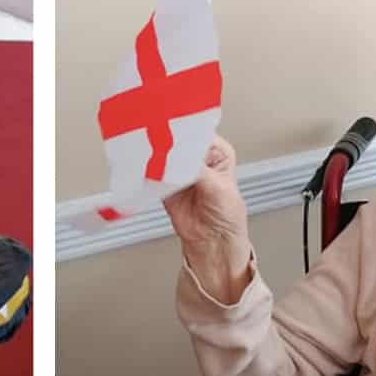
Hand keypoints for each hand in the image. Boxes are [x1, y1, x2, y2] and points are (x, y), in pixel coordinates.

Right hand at [164, 136, 254, 298]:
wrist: (213, 242)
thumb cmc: (228, 214)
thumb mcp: (219, 188)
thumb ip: (200, 171)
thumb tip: (183, 158)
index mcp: (217, 151)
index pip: (199, 133)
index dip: (187, 132)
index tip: (175, 134)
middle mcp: (198, 158)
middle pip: (180, 144)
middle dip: (171, 145)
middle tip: (161, 145)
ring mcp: (180, 170)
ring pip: (166, 158)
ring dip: (158, 158)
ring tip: (152, 157)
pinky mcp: (166, 184)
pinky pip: (155, 175)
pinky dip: (150, 174)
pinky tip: (148, 173)